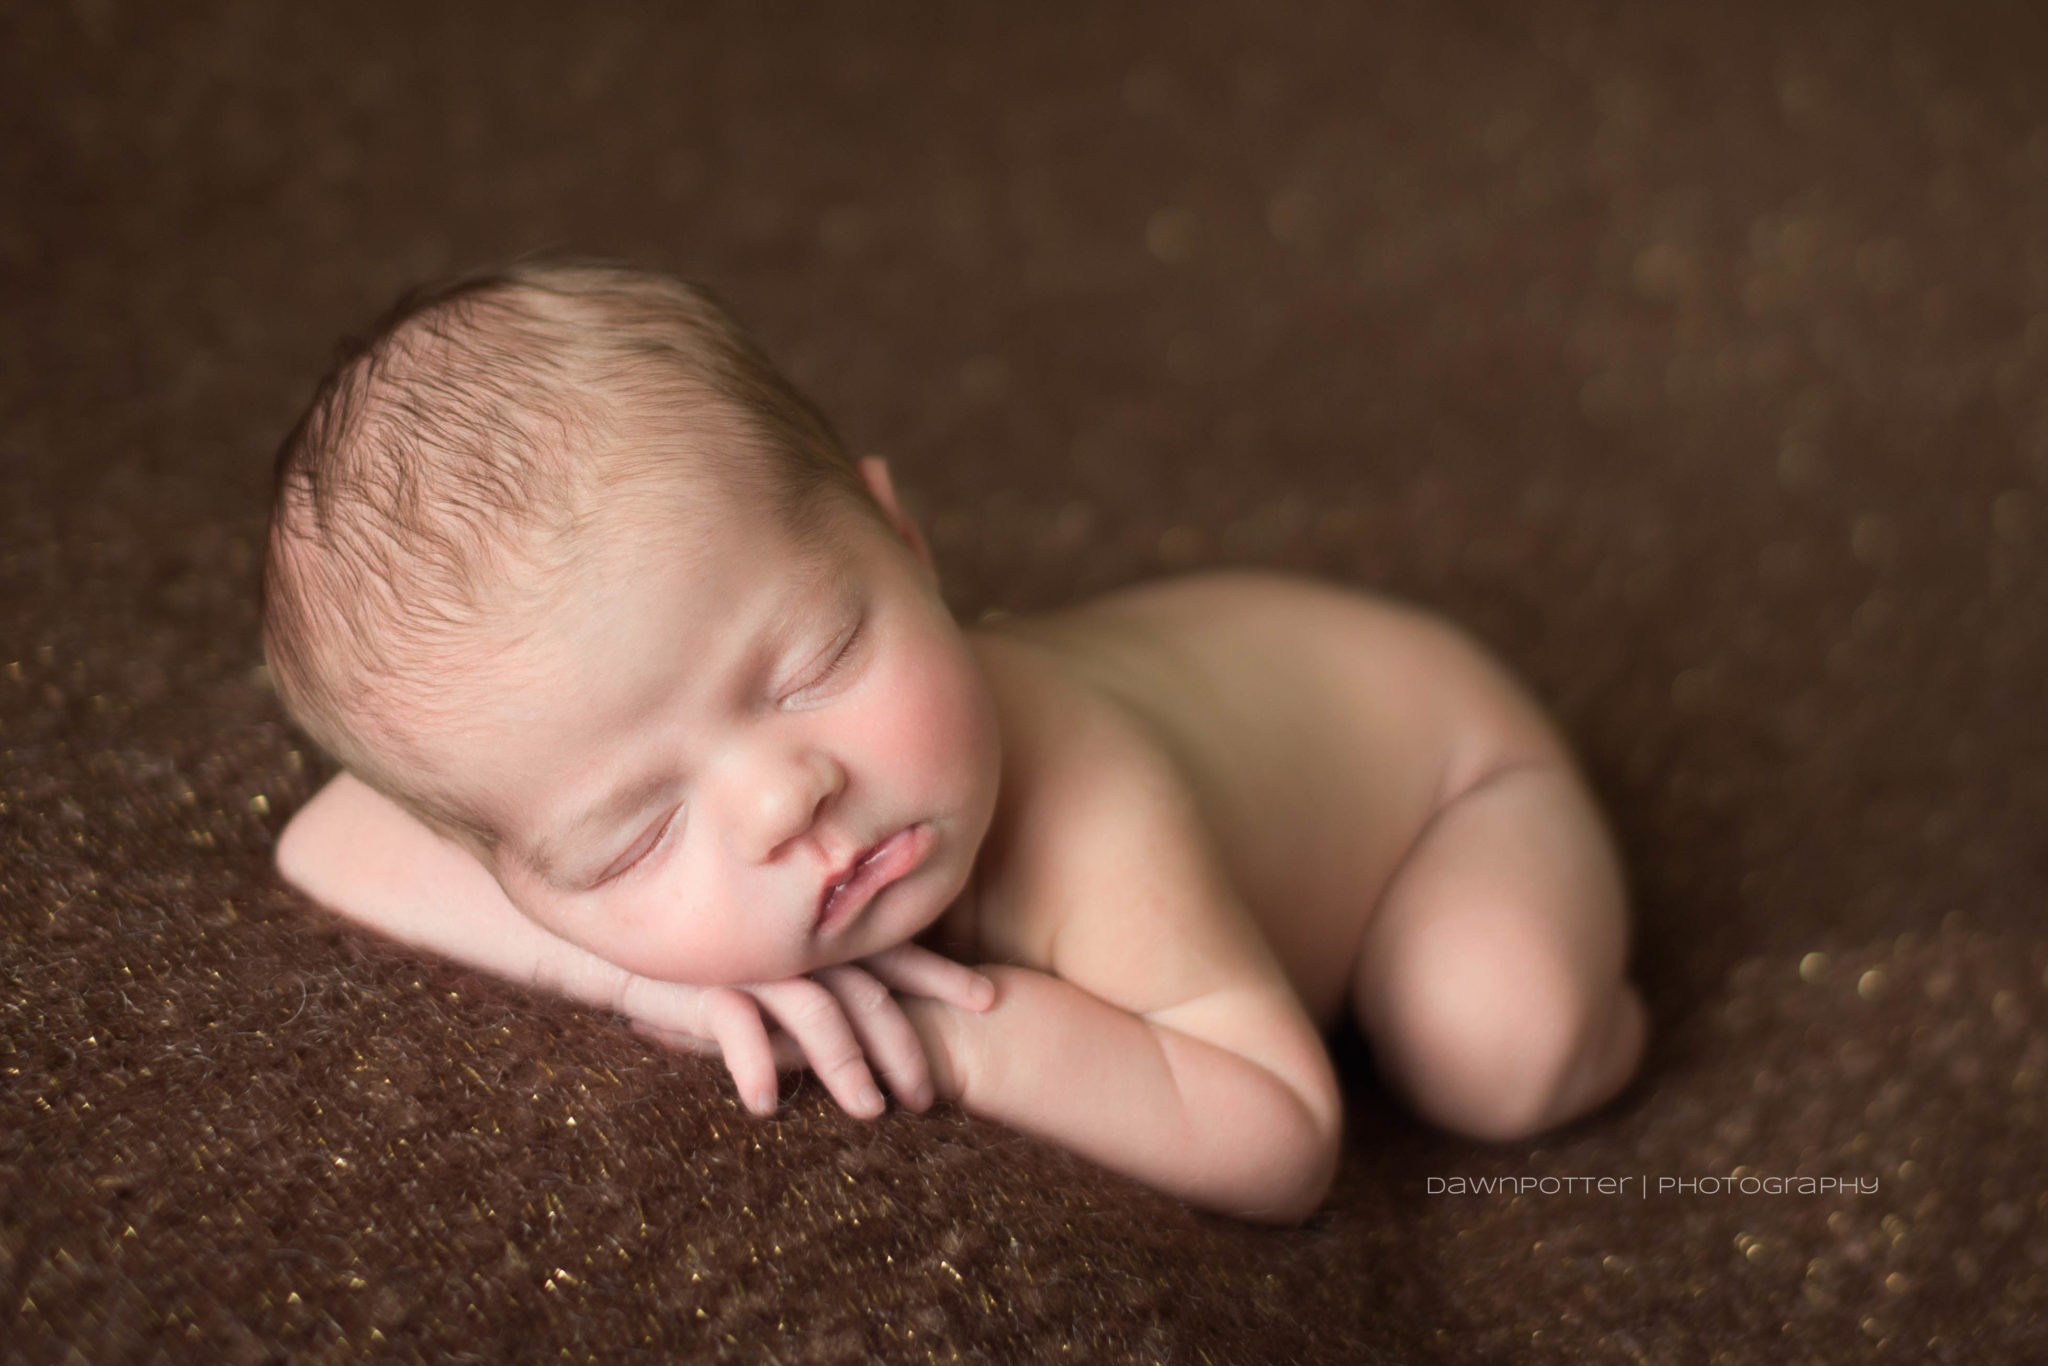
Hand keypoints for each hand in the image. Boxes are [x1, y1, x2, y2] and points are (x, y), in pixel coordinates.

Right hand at [619, 942, 995, 1119]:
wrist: (617, 922)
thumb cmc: (700, 941)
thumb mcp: (766, 952)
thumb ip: (811, 967)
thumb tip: (863, 1008)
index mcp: (818, 929)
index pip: (892, 948)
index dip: (940, 970)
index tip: (990, 997)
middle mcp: (796, 939)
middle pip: (868, 990)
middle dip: (903, 1045)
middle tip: (928, 1097)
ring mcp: (755, 956)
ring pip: (818, 1011)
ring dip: (846, 1067)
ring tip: (870, 1114)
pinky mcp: (704, 977)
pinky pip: (736, 1022)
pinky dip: (752, 1063)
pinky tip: (763, 1106)